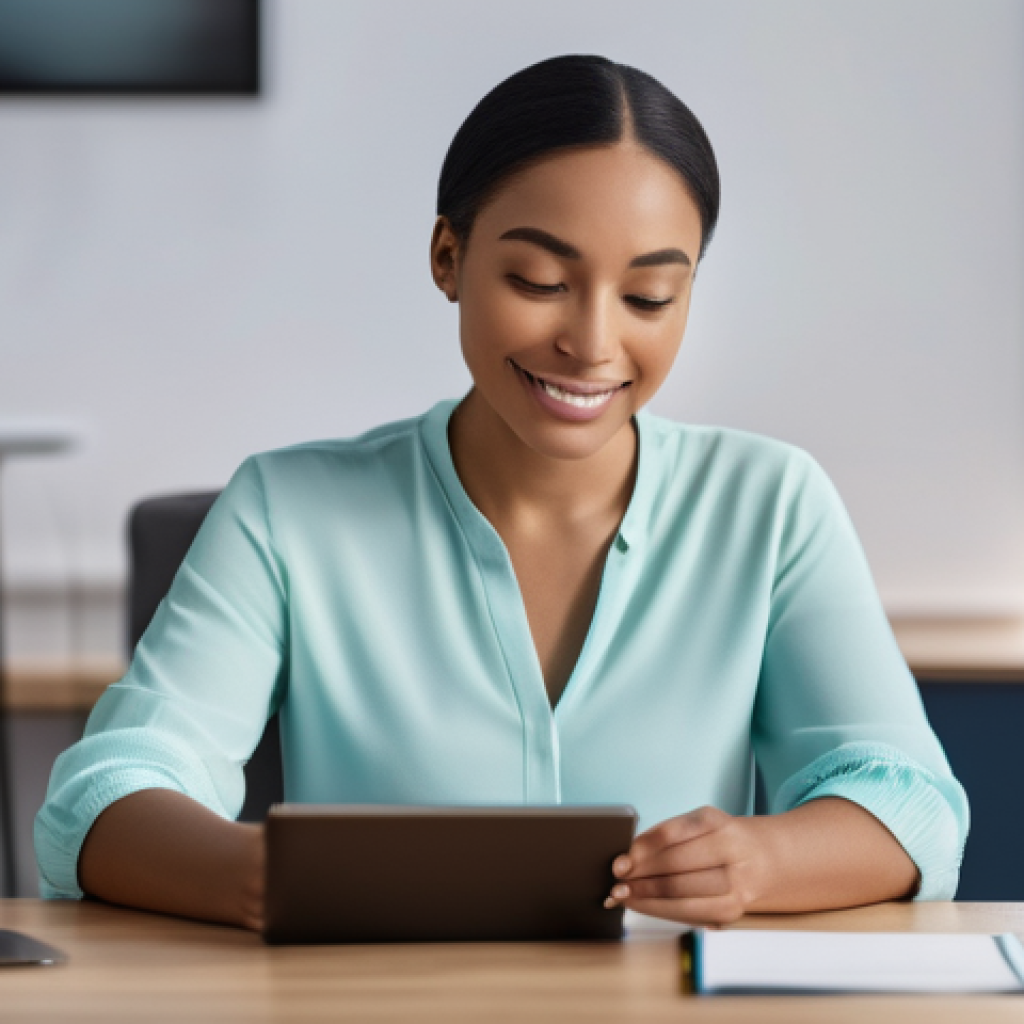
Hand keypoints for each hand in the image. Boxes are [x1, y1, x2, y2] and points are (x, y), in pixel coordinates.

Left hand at [605, 806, 768, 925]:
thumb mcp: (698, 825)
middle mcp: (730, 849)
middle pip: (673, 867)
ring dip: (645, 898)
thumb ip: (664, 837)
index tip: (619, 862)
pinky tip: (643, 906)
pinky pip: (690, 913)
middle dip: (639, 878)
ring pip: (680, 894)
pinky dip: (661, 911)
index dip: (640, 850)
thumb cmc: (719, 839)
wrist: (766, 859)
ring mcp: (735, 882)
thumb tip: (625, 860)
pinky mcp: (733, 910)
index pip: (669, 835)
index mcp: (715, 821)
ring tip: (623, 897)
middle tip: (615, 884)